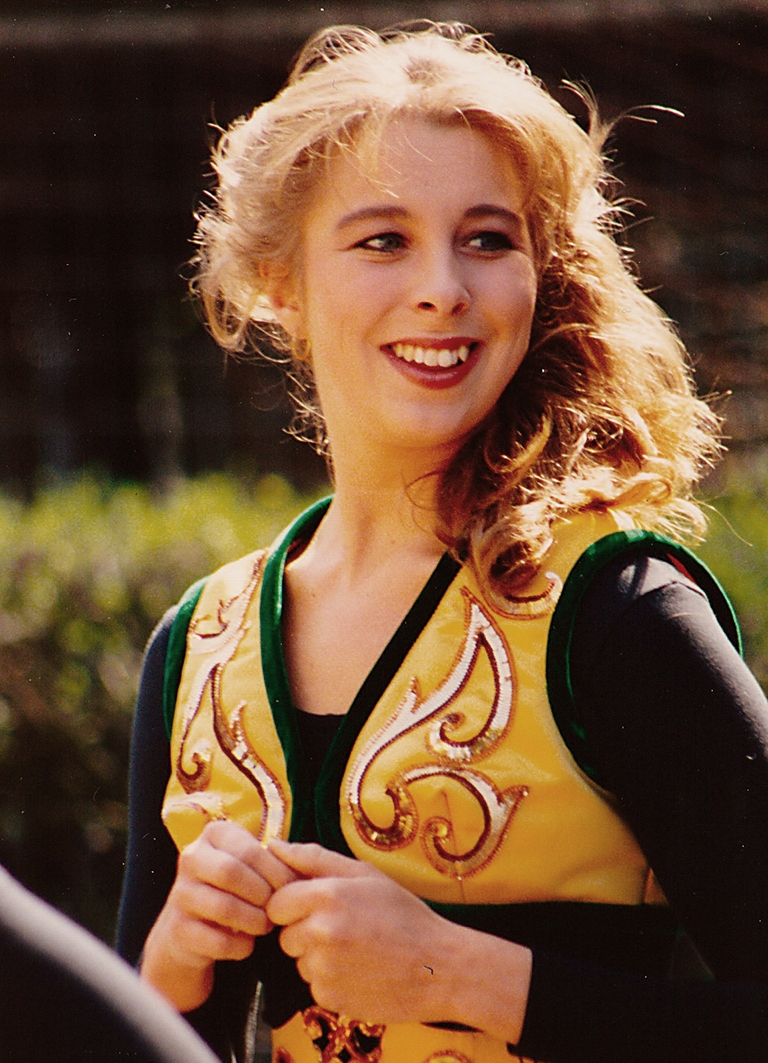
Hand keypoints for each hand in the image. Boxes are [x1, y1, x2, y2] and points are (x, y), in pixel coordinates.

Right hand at [140, 821, 296, 1012]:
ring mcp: (180, 894)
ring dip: (254, 921)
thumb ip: (279, 861)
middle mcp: (191, 857)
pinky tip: (246, 942)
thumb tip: (297, 860)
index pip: (250, 850)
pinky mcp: (178, 930)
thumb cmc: (236, 890)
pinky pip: (218, 941)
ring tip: (265, 925)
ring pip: (224, 907)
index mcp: (214, 834)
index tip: (292, 890)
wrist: (192, 931)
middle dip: (262, 895)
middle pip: (231, 873)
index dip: (277, 873)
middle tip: (277, 909)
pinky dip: (241, 946)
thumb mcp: (254, 867)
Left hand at [266, 840, 531, 1042]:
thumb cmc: (403, 913)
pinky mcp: (328, 999)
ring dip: (317, 956)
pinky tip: (360, 971)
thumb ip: (313, 858)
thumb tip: (273, 845)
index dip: (293, 903)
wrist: (439, 966)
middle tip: (344, 927)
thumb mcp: (364, 874)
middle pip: (285, 933)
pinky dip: (330, 979)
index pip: (276, 902)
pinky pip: (314, 985)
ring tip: (356, 949)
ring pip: (299, 961)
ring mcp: (323, 969)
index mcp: (326, 895)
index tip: (316, 905)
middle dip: (305, 930)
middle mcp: (319, 933)